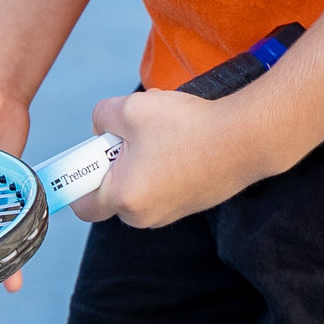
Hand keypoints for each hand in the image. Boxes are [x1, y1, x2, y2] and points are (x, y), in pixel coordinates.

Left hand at [76, 89, 261, 228]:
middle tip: (129, 134)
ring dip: (139, 159)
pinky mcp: (191, 205)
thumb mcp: (130, 108)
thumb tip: (101, 128)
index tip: (86, 156)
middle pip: (111, 192)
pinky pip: (162, 185)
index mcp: (125, 199)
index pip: (82, 204)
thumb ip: (100, 117)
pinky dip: (162, 164)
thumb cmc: (187, 126)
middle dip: (113, 161)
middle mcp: (146, 216)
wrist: (247, 139)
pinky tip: (181, 141)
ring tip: (161, 134)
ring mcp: (171, 213)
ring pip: (138, 185)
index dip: (76, 179)